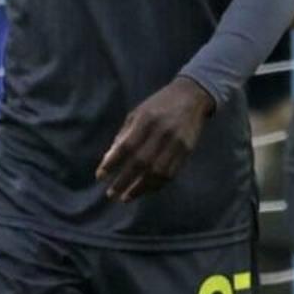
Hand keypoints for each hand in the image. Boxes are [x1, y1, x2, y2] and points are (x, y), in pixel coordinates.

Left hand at [97, 75, 219, 200]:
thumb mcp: (138, 113)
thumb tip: (109, 160)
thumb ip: (124, 135)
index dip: (112, 163)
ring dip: (140, 188)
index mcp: (147, 119)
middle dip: (124, 181)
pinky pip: (171, 173)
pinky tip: (145, 190)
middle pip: (141, 162)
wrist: (193, 96)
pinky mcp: (187, 150)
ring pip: (157, 172)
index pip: (126, 146)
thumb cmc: (159, 105)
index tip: (100, 176)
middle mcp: (162, 131)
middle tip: (111, 194)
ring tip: (126, 197)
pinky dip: (156, 185)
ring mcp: (177, 142)